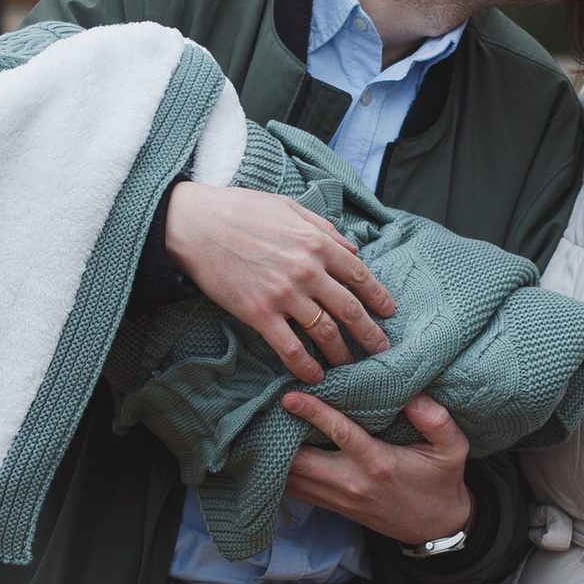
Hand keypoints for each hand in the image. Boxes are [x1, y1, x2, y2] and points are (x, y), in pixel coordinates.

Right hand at [164, 182, 392, 380]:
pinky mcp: (259, 313)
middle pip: (349, 309)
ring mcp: (284, 294)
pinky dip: (306, 366)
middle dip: (370, 333)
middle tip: (383, 350)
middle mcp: (307, 270)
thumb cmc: (240, 210)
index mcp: (317, 242)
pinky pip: (290, 347)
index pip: (359, 275)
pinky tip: (315, 376)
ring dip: (342, 353)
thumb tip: (353, 248)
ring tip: (351, 366)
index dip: (377, 297)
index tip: (388, 312)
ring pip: (326, 332)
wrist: (195, 224)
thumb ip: (324, 227)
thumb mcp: (288, 207)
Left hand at [281, 390, 472, 545]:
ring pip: (293, 479)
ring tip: (262, 426)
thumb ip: (438, 421)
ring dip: (274, 455)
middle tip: (264, 408)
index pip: (339, 434)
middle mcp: (353, 483)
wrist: (435, 528)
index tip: (290, 397)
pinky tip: (271, 452)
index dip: (313, 413)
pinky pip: (297, 491)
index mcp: (379, 463)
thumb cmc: (441, 482)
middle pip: (302, 462)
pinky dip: (281, 472)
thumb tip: (415, 395)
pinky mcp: (333, 506)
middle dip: (279, 437)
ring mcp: (339, 498)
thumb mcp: (453, 450)